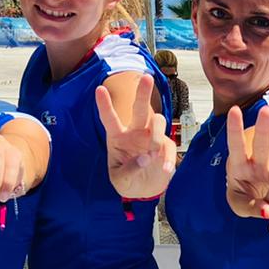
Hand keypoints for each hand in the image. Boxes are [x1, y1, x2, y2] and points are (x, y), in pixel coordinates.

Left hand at [96, 73, 173, 199]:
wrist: (143, 190)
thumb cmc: (126, 181)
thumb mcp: (120, 180)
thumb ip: (129, 170)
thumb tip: (145, 158)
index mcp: (118, 137)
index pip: (109, 119)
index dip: (104, 105)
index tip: (99, 89)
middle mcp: (135, 132)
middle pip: (139, 109)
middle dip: (143, 93)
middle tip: (146, 78)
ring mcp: (151, 137)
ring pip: (158, 121)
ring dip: (156, 135)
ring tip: (152, 154)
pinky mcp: (166, 146)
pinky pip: (169, 146)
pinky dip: (168, 159)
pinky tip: (165, 170)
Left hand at [225, 103, 268, 233]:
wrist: (258, 192)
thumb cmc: (243, 192)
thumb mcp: (238, 204)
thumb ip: (250, 208)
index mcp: (239, 163)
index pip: (235, 144)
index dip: (235, 128)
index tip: (234, 110)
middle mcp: (259, 162)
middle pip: (263, 143)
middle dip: (264, 126)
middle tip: (267, 109)